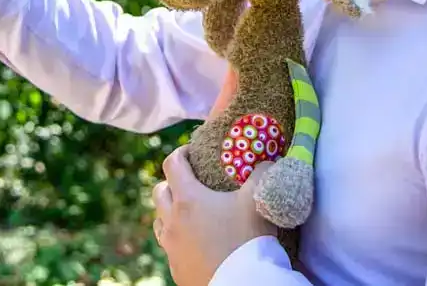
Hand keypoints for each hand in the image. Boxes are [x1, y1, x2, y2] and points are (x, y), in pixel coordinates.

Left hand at [152, 144, 275, 285]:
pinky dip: (178, 239)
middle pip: (159, 192)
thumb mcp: (258, 200)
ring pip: (159, 221)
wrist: (241, 285)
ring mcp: (171, 247)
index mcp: (187, 199)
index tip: (191, 152)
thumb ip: (263, 174)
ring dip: (169, 212)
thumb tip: (267, 162)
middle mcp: (172, 221)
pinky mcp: (175, 269)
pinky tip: (196, 242)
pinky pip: (169, 247)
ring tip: (189, 214)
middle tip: (189, 182)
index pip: (172, 164)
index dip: (180, 153)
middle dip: (171, 183)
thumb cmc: (246, 239)